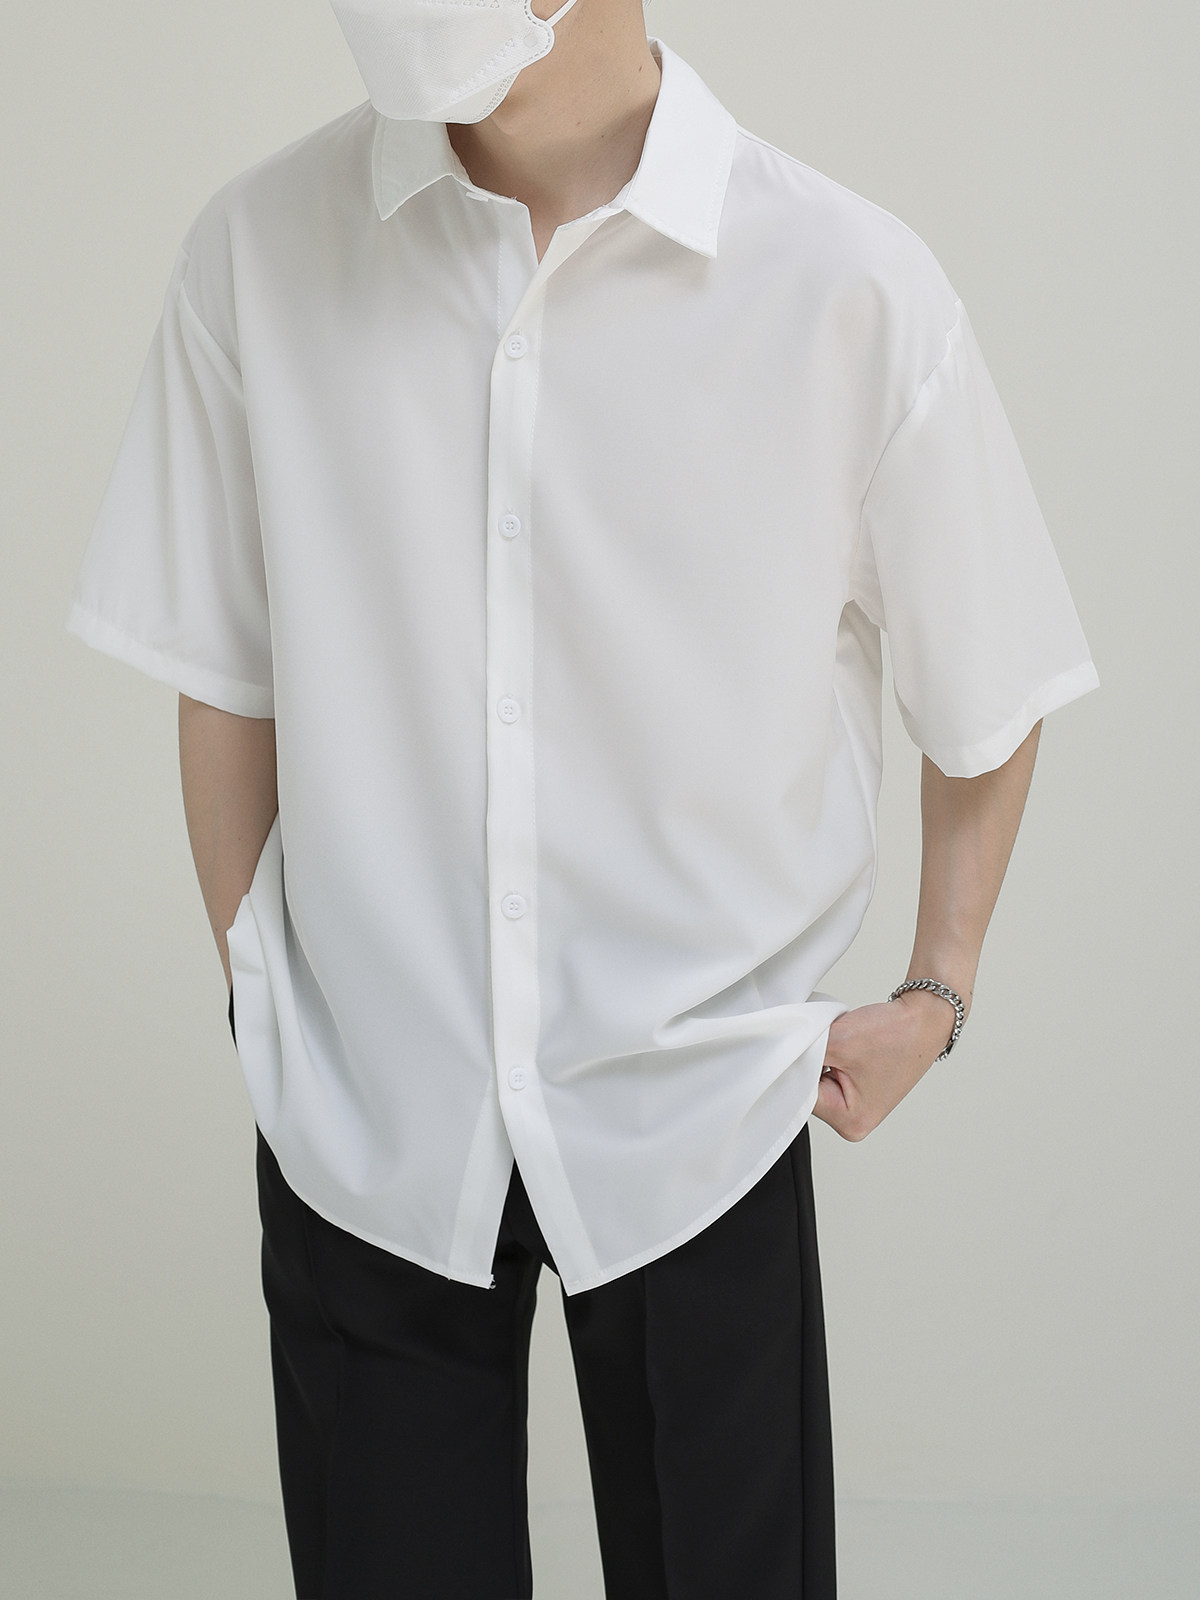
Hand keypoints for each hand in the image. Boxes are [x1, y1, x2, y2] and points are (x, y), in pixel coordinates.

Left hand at [812, 990, 959, 1141]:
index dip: (797, 1065)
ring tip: (841, 1041)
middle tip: (826, 1040)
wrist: (925, 1017)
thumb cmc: (896, 1034)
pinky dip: (829, 1055)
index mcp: (850, 1121)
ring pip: (816, 1078)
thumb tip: (780, 1055)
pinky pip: (827, 1073)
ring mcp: (855, 1106)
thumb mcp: (839, 1041)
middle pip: (808, 1090)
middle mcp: (853, 1121)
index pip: (802, 1095)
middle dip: (810, 1061)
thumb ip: (804, 1052)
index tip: (799, 1045)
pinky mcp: (856, 1089)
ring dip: (819, 1056)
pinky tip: (843, 1043)